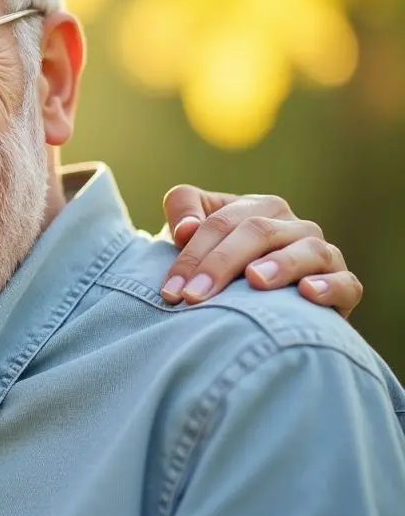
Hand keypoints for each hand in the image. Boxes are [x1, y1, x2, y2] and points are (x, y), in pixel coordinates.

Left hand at [158, 185, 361, 316]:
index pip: (221, 221)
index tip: (170, 290)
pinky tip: (308, 292)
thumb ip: (182, 213)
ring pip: (307, 250)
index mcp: (258, 208)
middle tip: (194, 296)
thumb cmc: (216, 265)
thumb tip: (186, 228)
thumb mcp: (191, 236)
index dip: (192, 253)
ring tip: (254, 280)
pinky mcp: (344, 285)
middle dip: (221, 263)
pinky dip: (330, 286)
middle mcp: (293, 226)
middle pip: (258, 231)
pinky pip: (346, 283)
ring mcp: (322, 253)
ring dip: (281, 264)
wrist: (258, 307)